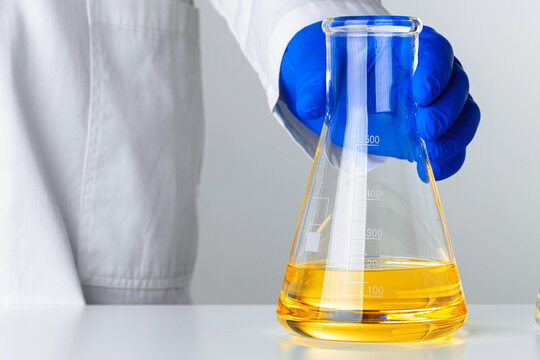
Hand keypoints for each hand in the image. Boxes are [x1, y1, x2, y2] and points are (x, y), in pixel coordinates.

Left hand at [279, 22, 479, 179]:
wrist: (335, 95)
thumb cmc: (337, 73)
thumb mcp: (320, 71)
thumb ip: (314, 83)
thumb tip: (311, 104)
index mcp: (408, 48)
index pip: (436, 51)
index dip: (435, 71)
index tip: (421, 93)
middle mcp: (430, 74)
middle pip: (456, 86)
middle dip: (445, 111)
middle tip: (424, 128)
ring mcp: (435, 105)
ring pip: (463, 116)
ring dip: (452, 137)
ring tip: (430, 153)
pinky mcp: (432, 133)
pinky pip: (453, 145)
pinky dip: (448, 160)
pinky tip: (430, 169)